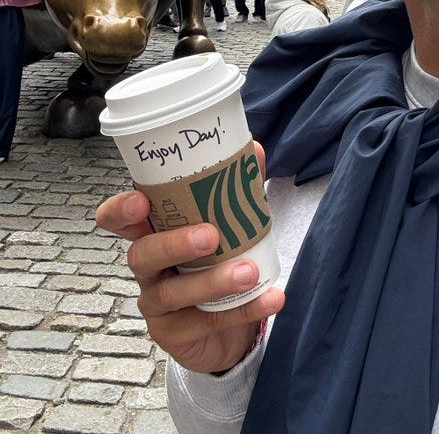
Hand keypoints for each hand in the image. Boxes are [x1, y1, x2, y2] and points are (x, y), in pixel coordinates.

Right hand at [95, 145, 284, 373]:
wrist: (228, 328)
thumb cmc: (220, 261)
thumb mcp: (229, 224)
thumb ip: (238, 189)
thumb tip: (255, 150)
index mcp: (153, 233)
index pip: (118, 220)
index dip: (120, 211)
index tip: (140, 201)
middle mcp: (148, 268)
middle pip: (142, 255)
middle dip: (174, 243)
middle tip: (210, 236)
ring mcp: (156, 305)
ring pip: (172, 293)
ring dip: (213, 281)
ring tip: (250, 272)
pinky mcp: (173, 335)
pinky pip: (204, 323)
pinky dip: (243, 310)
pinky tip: (271, 298)